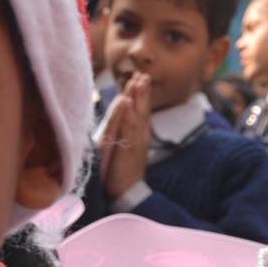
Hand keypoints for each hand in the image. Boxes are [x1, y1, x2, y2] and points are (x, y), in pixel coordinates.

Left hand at [98, 73, 152, 199]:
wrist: (128, 192)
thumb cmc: (124, 172)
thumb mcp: (128, 149)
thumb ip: (129, 135)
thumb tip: (127, 122)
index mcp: (140, 135)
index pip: (142, 111)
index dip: (142, 95)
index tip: (141, 78)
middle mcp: (140, 136)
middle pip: (143, 109)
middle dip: (142, 92)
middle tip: (143, 74)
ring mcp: (136, 142)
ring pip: (138, 115)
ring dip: (138, 99)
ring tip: (139, 83)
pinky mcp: (128, 149)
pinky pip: (129, 129)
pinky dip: (129, 116)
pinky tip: (128, 104)